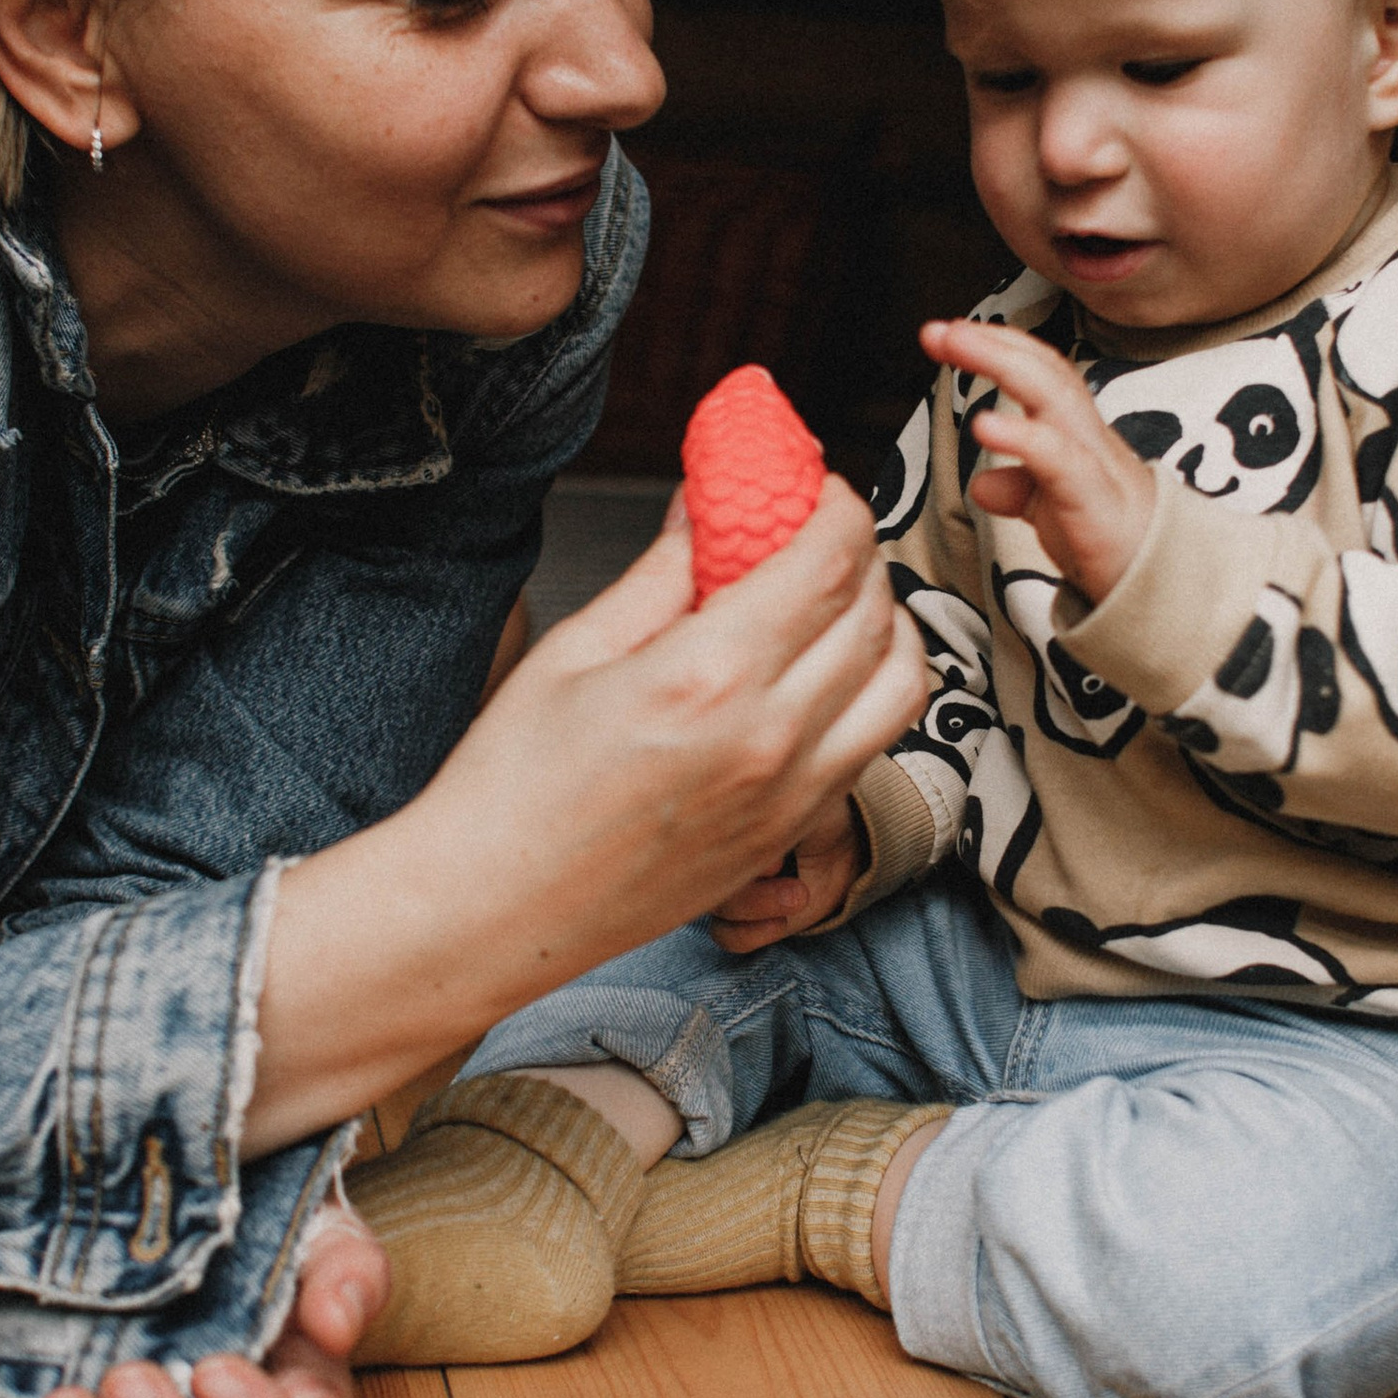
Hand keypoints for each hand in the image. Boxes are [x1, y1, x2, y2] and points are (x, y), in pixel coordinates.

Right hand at [243, 477, 930, 1153]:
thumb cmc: (513, 786)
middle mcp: (771, 738)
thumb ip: (663, 571)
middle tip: (822, 533)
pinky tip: (816, 678)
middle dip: (861, 553)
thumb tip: (708, 502)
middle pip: (875, 614)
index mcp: (711, 677)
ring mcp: (791, 797)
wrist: (495, 910)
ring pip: (902, 685)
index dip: (838, 506)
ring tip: (837, 603)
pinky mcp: (789, 838)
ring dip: (886, 626)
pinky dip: (869, 695)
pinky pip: (870, 747)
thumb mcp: (578, 650)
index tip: (818, 487)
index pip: (829, 562)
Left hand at [924, 317, 1158, 605]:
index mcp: (1076, 433)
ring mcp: (1095, 463)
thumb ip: (1021, 489)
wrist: (1161, 583)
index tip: (946, 333)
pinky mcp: (1097, 502)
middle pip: (1046, 371)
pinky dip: (1023, 438)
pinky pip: (1062, 460)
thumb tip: (982, 483)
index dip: (998, 345)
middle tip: (938, 330)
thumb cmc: (1107, 538)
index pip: (1042, 371)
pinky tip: (985, 425)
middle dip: (992, 343)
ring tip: (956, 344)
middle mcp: (1087, 436)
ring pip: (1056, 398)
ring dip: (1003, 364)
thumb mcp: (1054, 510)